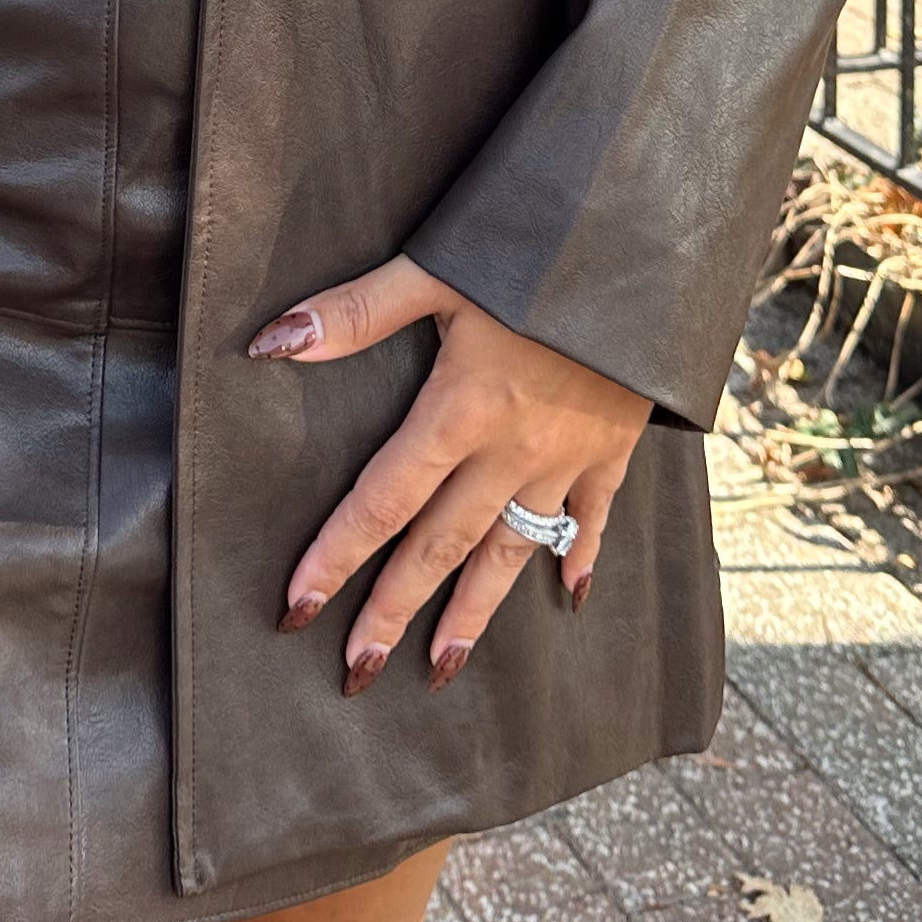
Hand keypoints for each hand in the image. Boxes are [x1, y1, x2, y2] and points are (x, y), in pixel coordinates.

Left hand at [248, 260, 650, 689]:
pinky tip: (569, 595)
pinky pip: (593, 516)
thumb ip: (357, 311)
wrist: (650, 249)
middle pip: (440, 545)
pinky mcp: (613, 448)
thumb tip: (271, 344)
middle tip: (358, 673)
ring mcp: (567, 457)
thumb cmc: (534, 248)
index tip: (297, 609)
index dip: (336, 556)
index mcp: (461, 410)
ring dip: (473, 612)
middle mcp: (511, 450)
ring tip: (441, 666)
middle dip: (395, 611)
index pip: (382, 501)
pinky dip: (579, 556)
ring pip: (510, 550)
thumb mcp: (437, 269)